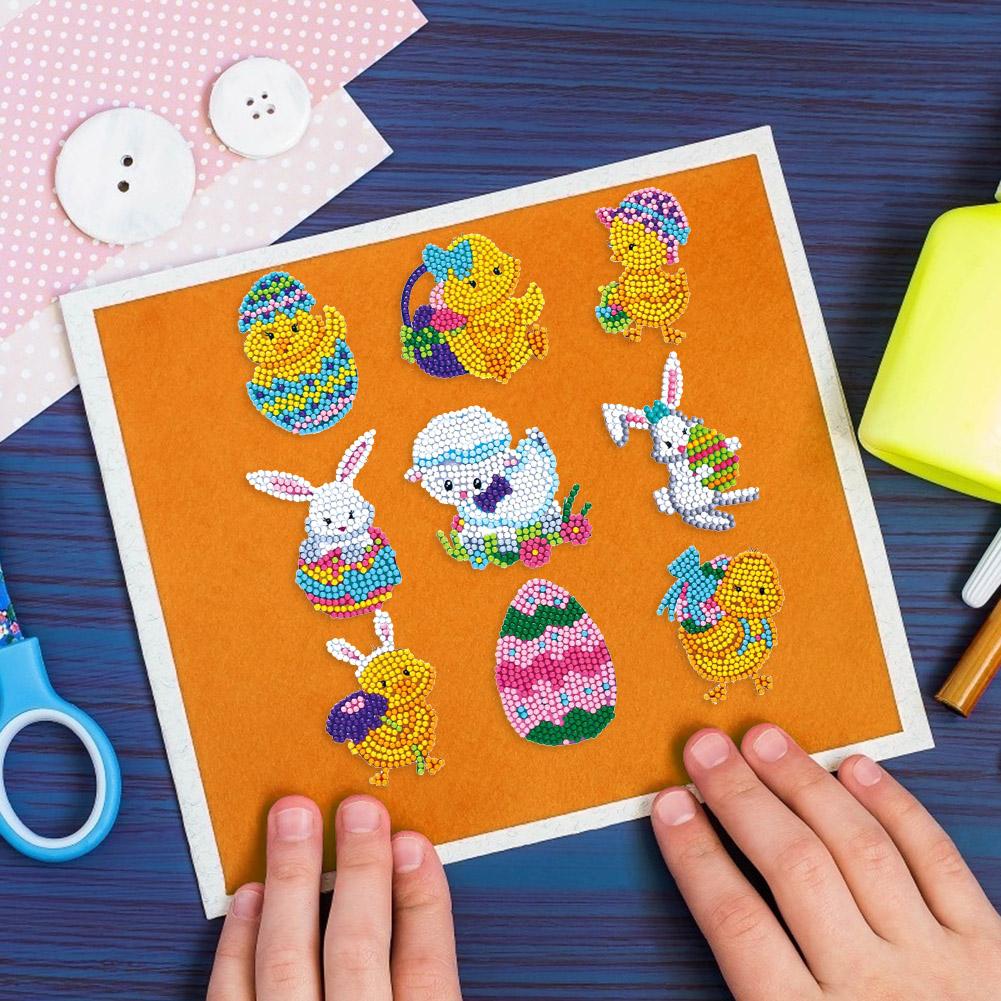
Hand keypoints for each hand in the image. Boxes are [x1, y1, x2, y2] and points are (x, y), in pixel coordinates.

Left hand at [206, 795, 461, 1000]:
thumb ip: (426, 989)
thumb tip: (418, 895)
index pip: (425, 968)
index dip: (423, 899)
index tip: (414, 843)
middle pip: (356, 949)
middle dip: (358, 870)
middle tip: (358, 809)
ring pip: (287, 959)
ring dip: (290, 880)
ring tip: (293, 817)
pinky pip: (231, 997)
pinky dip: (236, 945)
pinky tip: (248, 896)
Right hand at [651, 725, 1000, 999]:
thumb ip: (758, 1000)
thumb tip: (713, 921)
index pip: (737, 924)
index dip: (696, 856)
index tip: (668, 806)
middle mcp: (874, 989)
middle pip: (794, 870)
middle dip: (741, 800)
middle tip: (706, 748)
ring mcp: (938, 963)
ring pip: (859, 850)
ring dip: (805, 786)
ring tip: (765, 739)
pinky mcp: (992, 947)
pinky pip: (937, 861)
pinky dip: (896, 808)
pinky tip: (856, 768)